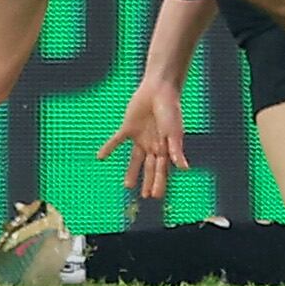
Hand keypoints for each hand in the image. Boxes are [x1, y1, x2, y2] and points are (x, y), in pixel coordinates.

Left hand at [97, 78, 188, 202]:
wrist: (159, 89)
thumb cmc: (170, 109)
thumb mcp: (174, 132)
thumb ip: (177, 150)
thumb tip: (184, 169)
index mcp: (165, 147)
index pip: (161, 169)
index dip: (159, 183)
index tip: (155, 196)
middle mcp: (153, 144)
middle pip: (150, 167)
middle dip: (148, 181)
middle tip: (146, 195)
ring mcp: (140, 137)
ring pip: (135, 159)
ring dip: (131, 171)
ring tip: (127, 185)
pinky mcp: (129, 127)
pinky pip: (117, 140)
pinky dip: (109, 148)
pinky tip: (100, 157)